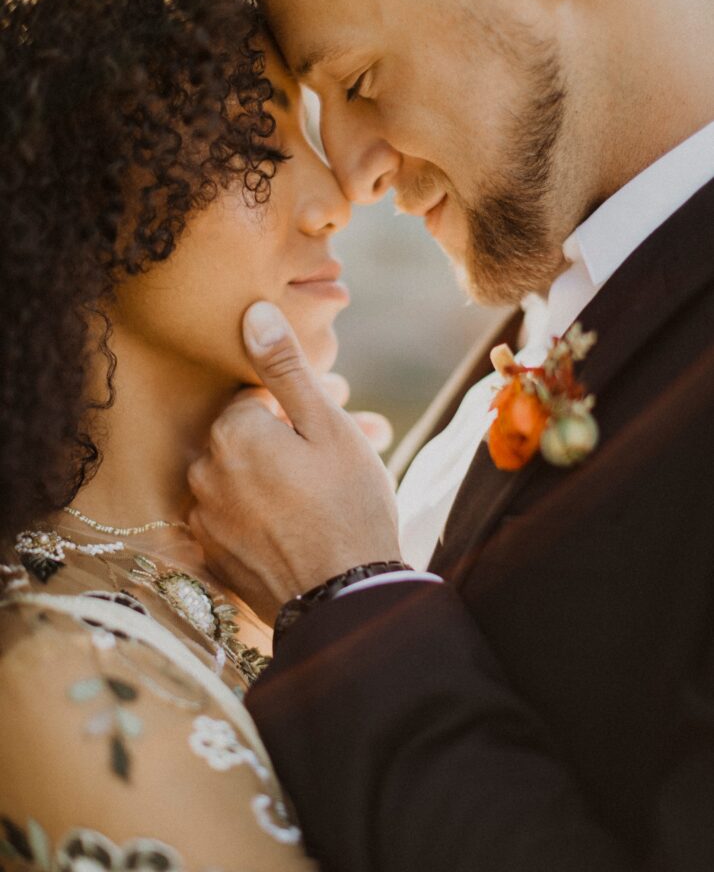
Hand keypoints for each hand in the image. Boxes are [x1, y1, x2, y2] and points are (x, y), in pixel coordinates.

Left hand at [188, 302, 400, 623]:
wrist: (346, 602)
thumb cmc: (347, 505)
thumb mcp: (327, 426)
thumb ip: (285, 368)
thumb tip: (252, 313)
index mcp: (231, 434)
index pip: (254, 400)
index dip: (294, 410)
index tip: (328, 427)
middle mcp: (204, 474)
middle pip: (246, 440)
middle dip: (287, 442)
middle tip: (339, 461)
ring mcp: (205, 520)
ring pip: (243, 479)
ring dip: (278, 478)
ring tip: (329, 494)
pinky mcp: (213, 557)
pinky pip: (235, 518)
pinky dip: (262, 514)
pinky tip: (303, 525)